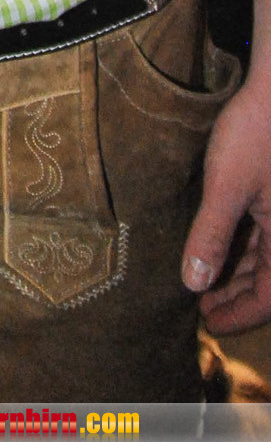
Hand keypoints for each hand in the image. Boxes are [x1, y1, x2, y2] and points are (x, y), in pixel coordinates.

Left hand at [183, 72, 270, 332]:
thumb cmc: (257, 133)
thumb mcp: (226, 186)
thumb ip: (210, 236)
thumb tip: (193, 282)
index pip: (270, 298)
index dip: (239, 314)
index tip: (209, 323)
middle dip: (236, 295)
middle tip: (202, 304)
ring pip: (269, 255)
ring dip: (239, 269)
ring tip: (205, 277)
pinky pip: (269, 231)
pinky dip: (247, 243)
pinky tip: (223, 241)